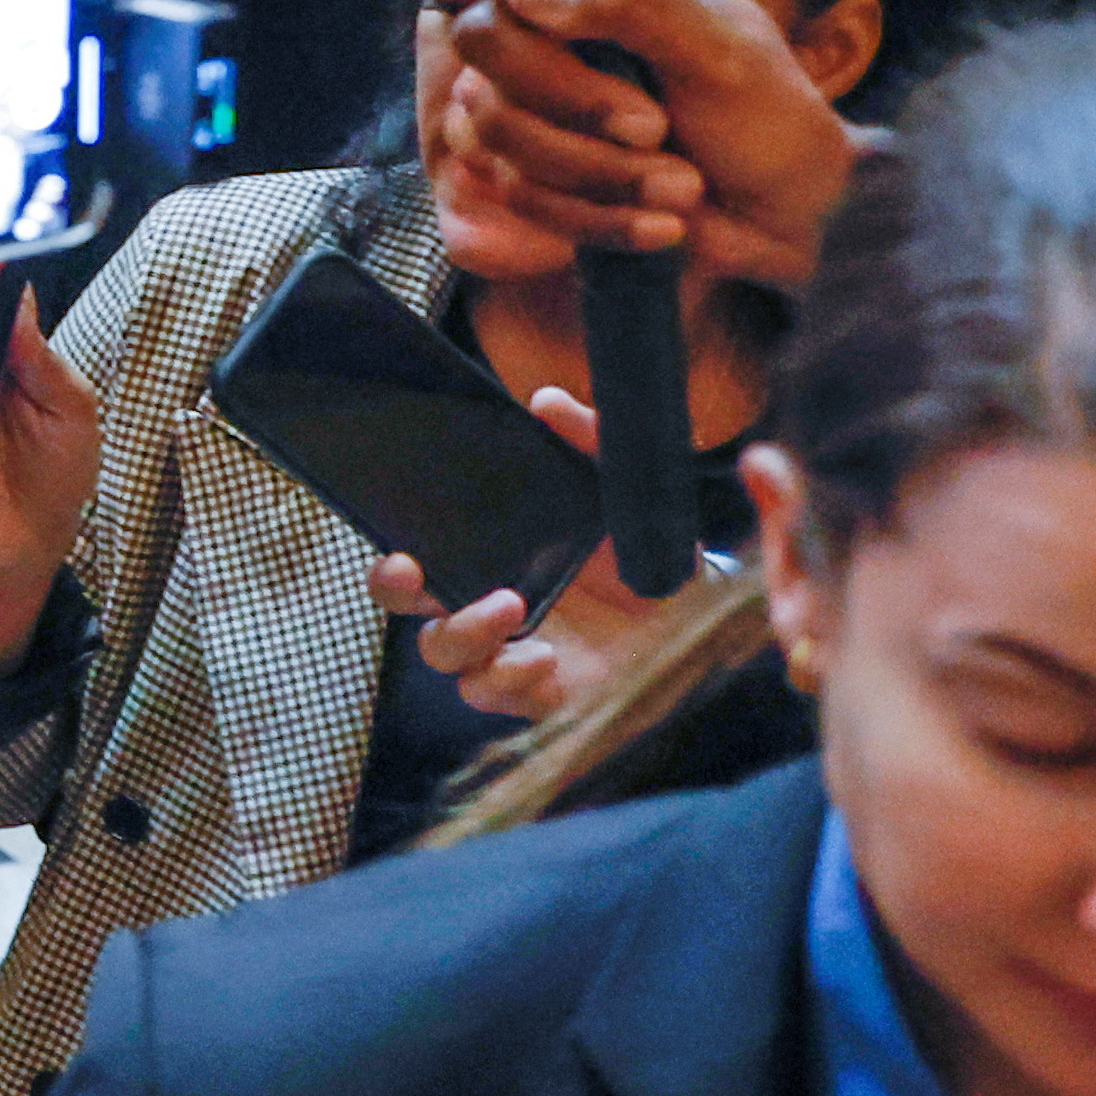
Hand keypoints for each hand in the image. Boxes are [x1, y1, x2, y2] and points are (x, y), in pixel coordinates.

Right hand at [366, 389, 667, 720]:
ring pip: (445, 655)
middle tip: (419, 575)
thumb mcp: (624, 485)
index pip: (420, 562)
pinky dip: (509, 679)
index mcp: (495, 560)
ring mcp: (512, 652)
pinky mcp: (544, 694)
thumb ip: (590, 437)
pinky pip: (495, 695)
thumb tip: (543, 400)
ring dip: (463, 634)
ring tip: (512, 610)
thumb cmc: (649, 550)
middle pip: (411, 610)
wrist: (701, 612)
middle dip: (398, 593)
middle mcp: (491, 606)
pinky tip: (546, 659)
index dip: (394, 563)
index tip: (403, 549)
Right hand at [427, 0, 853, 287]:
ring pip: (493, 127)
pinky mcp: (534, 173)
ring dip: (596, 173)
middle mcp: (553, 31)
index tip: (534, 0)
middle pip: (482, 39)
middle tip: (654, 128)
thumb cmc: (768, 124)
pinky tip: (662, 226)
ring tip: (682, 189)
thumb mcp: (719, 55)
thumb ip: (630, 5)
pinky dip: (595, 218)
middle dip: (567, 102)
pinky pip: (517, 193)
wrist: (788, 225)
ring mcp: (537, 102)